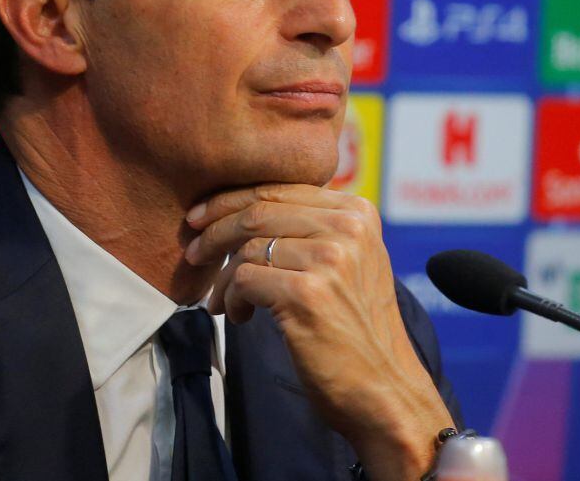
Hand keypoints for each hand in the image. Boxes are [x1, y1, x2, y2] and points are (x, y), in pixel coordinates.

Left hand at [184, 183, 452, 480]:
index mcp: (357, 212)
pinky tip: (240, 317)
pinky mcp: (308, 293)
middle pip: (258, 212)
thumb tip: (240, 210)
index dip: (230, 200)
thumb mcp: (348, 264)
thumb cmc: (356, 331)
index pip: (279, 189)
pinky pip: (244, 280)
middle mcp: (348, 227)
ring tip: (221, 300)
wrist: (386, 391)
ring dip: (224, 277)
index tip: (200, 217)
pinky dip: (231, 299)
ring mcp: (330, 259)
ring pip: (246, 248)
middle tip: (193, 253)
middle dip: (214, 231)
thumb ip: (312, 230)